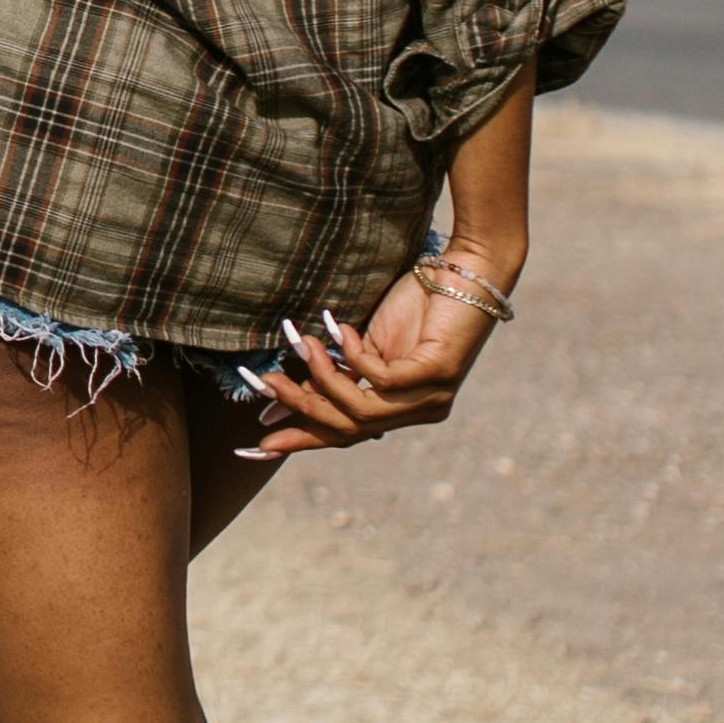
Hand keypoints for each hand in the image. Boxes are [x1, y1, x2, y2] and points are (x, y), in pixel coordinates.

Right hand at [239, 254, 504, 457]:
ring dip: (321, 377)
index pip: (346, 436)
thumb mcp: (369, 346)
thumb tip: (284, 391)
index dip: (302, 441)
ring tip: (300, 343)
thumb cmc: (419, 303)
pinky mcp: (437, 374)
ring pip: (360, 410)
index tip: (256, 450)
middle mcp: (422, 411)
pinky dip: (352, 354)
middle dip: (299, 406)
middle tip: (264, 381)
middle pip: (347, 428)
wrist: (466, 273)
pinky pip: (380, 380)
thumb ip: (339, 373)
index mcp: (405, 409)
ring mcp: (432, 396)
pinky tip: (340, 328)